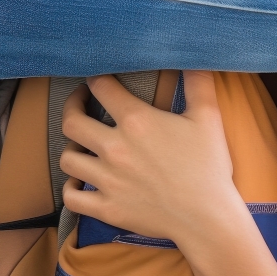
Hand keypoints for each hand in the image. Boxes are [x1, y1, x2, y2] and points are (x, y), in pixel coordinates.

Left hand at [58, 73, 247, 242]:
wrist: (208, 219)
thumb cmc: (209, 167)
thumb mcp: (208, 118)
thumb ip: (198, 83)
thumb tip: (195, 56)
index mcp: (136, 122)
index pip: (100, 87)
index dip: (95, 78)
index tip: (96, 80)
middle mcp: (115, 148)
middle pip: (71, 121)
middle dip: (72, 108)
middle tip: (79, 106)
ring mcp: (107, 180)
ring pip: (67, 158)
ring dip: (72, 148)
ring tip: (83, 145)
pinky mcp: (106, 208)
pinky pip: (71, 197)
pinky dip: (71, 188)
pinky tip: (80, 181)